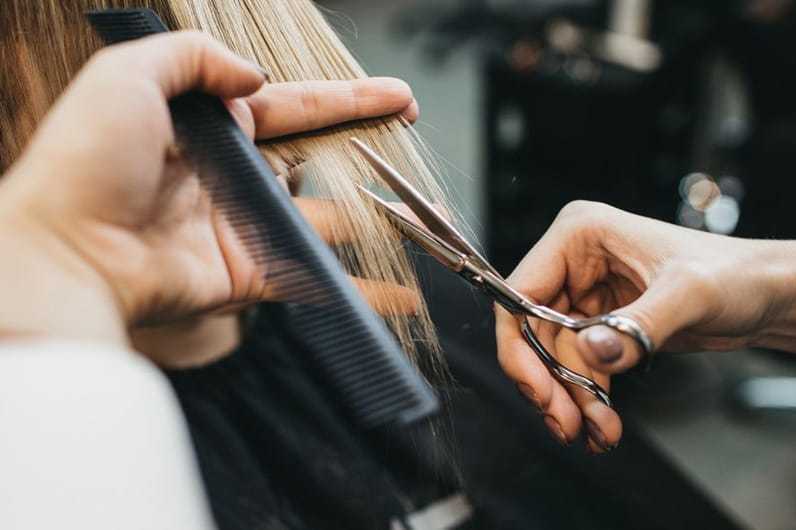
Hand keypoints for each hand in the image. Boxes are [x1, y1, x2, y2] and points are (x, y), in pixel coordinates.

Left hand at [0, 32, 419, 344]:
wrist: (66, 252)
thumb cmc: (86, 161)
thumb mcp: (128, 75)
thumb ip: (193, 57)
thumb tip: (252, 77)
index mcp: (209, 128)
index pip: (292, 105)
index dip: (346, 99)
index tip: (395, 96)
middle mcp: (230, 176)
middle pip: (314, 155)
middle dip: (365, 144)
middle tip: (409, 134)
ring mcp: (241, 227)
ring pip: (321, 219)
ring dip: (370, 217)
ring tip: (417, 212)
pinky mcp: (247, 274)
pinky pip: (311, 278)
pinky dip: (357, 288)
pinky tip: (399, 290)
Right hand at [496, 200, 795, 451]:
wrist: (767, 296)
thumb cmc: (736, 274)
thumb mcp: (689, 295)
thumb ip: (637, 326)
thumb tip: (590, 351)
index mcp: (579, 235)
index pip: (521, 293)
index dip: (519, 346)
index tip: (538, 390)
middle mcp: (574, 263)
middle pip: (532, 331)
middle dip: (550, 382)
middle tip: (566, 423)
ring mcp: (585, 294)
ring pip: (554, 356)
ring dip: (572, 398)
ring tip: (598, 431)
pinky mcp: (600, 323)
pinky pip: (578, 366)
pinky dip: (587, 398)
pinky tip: (603, 423)